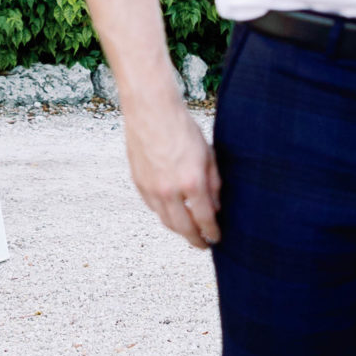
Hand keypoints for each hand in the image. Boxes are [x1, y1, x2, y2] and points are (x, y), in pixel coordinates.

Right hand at [124, 93, 220, 247]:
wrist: (151, 110)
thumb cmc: (181, 127)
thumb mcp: (208, 155)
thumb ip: (214, 184)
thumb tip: (216, 207)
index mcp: (191, 182)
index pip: (205, 220)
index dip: (212, 232)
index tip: (217, 238)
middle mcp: (169, 190)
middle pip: (183, 228)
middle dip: (195, 240)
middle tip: (203, 245)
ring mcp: (151, 188)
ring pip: (166, 221)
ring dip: (179, 230)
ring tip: (189, 233)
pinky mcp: (138, 183)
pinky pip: (153, 208)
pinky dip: (164, 214)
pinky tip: (173, 213)